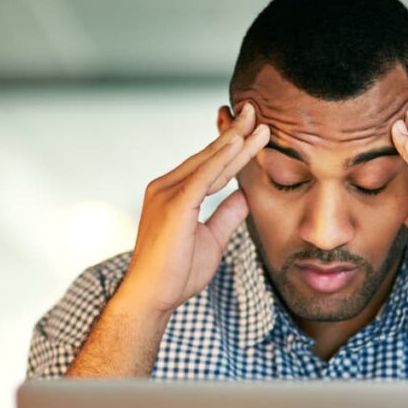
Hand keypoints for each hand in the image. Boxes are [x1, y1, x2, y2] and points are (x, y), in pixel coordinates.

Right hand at [120, 102, 269, 314]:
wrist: (152, 296)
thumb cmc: (177, 273)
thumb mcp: (212, 239)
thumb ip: (226, 215)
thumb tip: (244, 195)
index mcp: (175, 194)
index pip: (211, 166)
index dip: (233, 148)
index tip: (253, 130)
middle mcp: (166, 186)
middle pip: (209, 156)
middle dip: (235, 134)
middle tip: (255, 111)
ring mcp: (167, 193)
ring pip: (208, 162)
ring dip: (234, 141)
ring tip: (256, 121)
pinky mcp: (173, 204)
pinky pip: (202, 177)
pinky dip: (220, 159)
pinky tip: (237, 144)